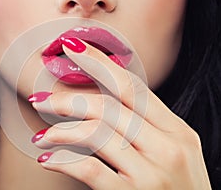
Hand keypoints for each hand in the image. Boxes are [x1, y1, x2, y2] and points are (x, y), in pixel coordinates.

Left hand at [30, 38, 210, 188]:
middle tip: (41, 98)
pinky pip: (89, 168)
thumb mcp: (172, 153)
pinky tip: (48, 159)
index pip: (132, 87)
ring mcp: (151, 173)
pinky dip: (63, 160)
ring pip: (96, 132)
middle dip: (69, 98)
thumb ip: (146, 127)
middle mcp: (168, 147)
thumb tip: (105, 103)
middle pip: (109, 106)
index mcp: (178, 131)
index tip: (74, 48)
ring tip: (42, 136)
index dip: (99, 63)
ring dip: (60, 130)